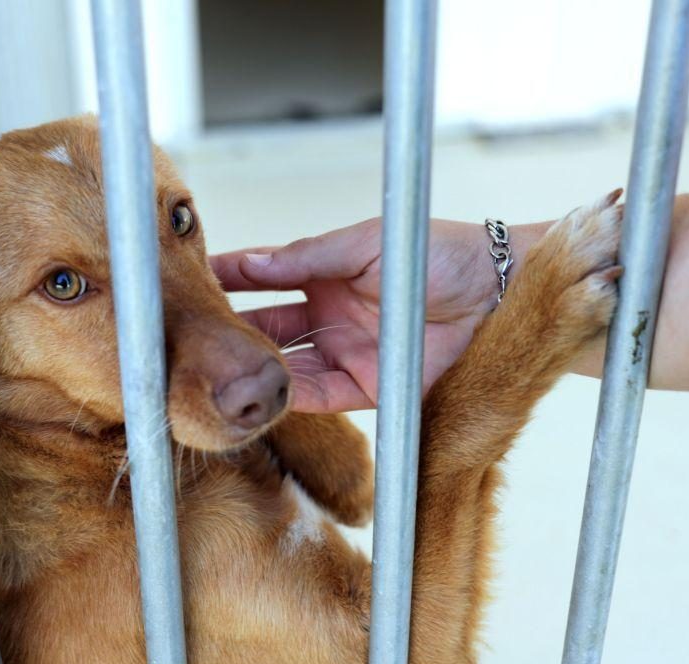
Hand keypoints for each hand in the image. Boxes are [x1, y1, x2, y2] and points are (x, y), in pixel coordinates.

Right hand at [210, 218, 541, 412]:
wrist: (495, 290)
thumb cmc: (435, 252)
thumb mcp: (362, 245)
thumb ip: (306, 256)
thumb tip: (250, 261)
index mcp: (326, 276)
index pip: (265, 279)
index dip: (231, 279)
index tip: (193, 280)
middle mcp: (329, 317)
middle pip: (268, 327)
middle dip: (233, 332)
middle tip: (192, 334)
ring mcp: (346, 353)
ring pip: (287, 366)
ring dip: (255, 368)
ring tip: (217, 367)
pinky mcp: (367, 388)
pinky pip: (319, 394)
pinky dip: (290, 394)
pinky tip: (263, 390)